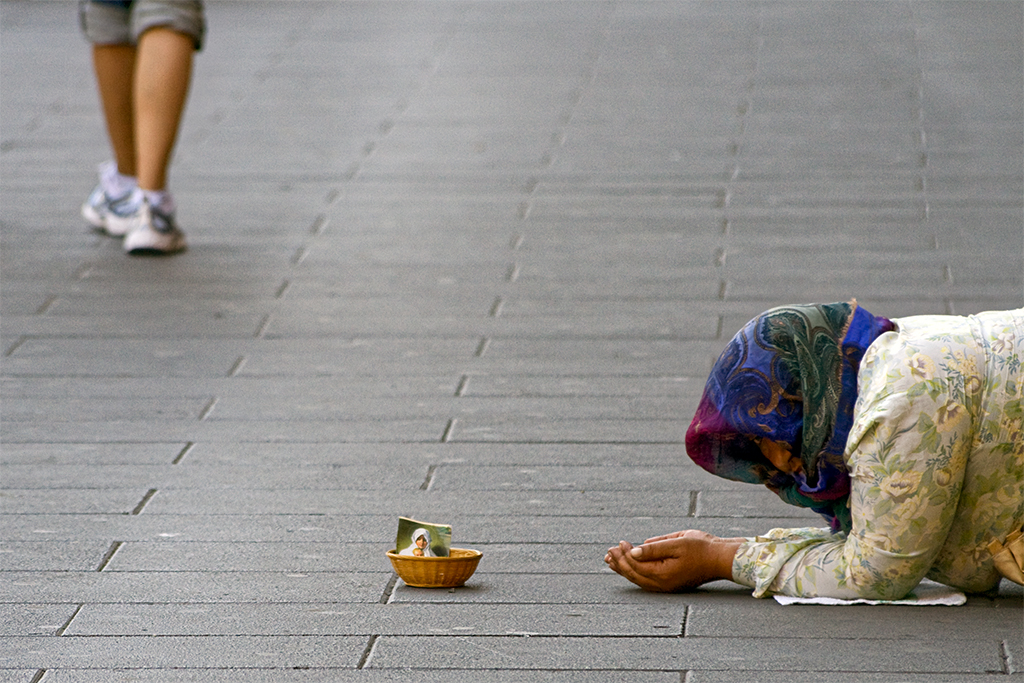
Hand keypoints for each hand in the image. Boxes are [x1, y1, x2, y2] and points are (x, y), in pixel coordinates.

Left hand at [604, 530, 742, 592]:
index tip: (620, 542)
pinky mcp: (670, 583)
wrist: (720, 559)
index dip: (624, 554)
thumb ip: (654, 548)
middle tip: (609, 551)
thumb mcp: (677, 543)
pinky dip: (634, 572)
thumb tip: (633, 552)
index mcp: (663, 574)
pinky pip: (646, 580)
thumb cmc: (701, 548)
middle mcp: (663, 584)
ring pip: (639, 579)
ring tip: (611, 561)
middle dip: (620, 562)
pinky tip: (629, 566)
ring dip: (624, 569)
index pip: (636, 565)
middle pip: (634, 575)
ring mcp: (666, 586)